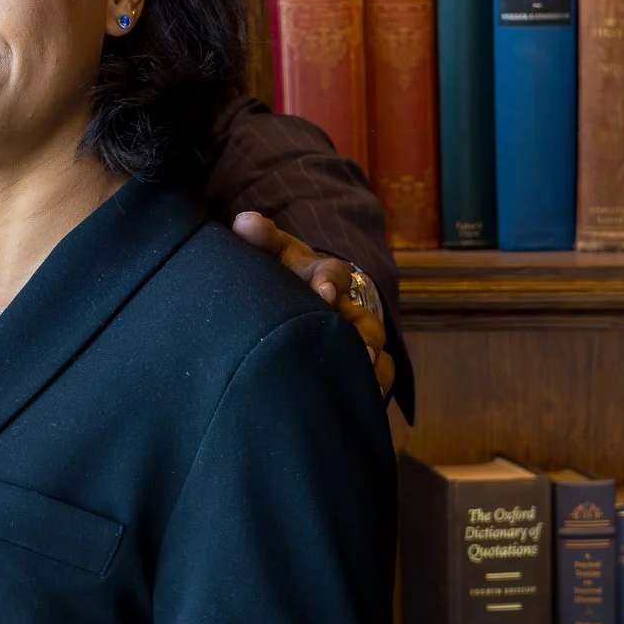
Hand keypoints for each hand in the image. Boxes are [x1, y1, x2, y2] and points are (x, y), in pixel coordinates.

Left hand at [232, 212, 394, 393]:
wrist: (292, 295)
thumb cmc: (278, 273)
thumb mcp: (269, 252)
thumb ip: (258, 237)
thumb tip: (246, 224)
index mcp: (319, 277)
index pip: (332, 274)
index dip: (329, 282)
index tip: (322, 292)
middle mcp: (343, 307)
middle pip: (364, 319)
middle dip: (363, 334)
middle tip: (359, 349)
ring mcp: (353, 335)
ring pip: (374, 348)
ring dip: (372, 363)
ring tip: (367, 378)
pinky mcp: (356, 361)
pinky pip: (377, 374)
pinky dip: (376, 386)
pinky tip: (368, 399)